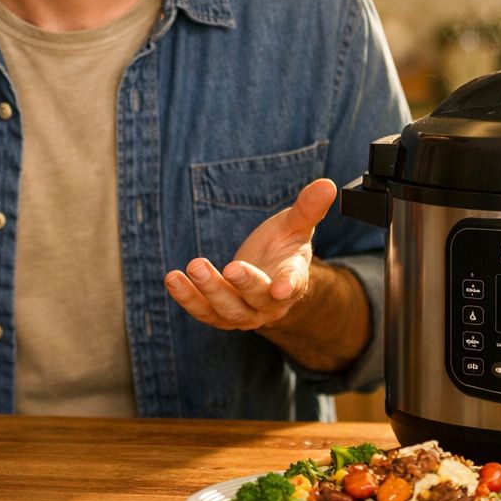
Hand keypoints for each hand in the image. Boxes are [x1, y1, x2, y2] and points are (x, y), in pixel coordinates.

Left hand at [162, 178, 337, 331]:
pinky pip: (203, 311)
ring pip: (227, 310)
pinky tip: (172, 278)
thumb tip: (328, 184)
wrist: (268, 277)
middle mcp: (270, 304)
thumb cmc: (283, 248)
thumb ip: (308, 208)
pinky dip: (187, 298)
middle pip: (257, 299)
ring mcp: (245, 313)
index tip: (283, 286)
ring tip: (190, 268)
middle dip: (243, 284)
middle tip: (228, 266)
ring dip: (207, 291)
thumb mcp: (295, 225)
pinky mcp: (220, 315)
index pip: (294, 285)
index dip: (290, 286)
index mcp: (292, 280)